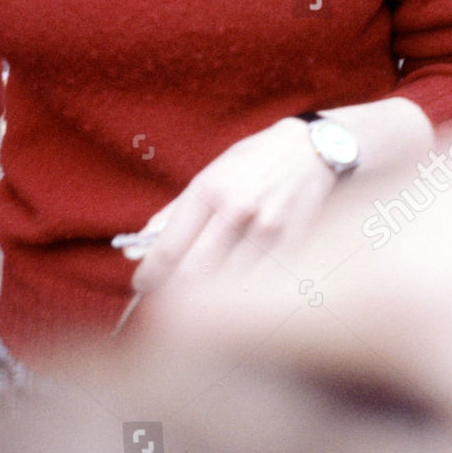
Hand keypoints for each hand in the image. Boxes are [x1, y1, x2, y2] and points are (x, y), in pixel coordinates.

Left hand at [129, 99, 433, 297]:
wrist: (314, 150)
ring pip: (228, 288)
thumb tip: (138, 247)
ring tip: (200, 303)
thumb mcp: (210, 173)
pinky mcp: (295, 248)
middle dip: (172, 295)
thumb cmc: (255, 161)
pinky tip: (238, 296)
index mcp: (210, 190)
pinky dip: (244, 297)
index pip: (170, 247)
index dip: (149, 275)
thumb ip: (173, 212)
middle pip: (194, 276)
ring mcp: (269, 232)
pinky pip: (261, 287)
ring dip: (209, 302)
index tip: (140, 284)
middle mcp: (237, 211)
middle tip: (164, 301)